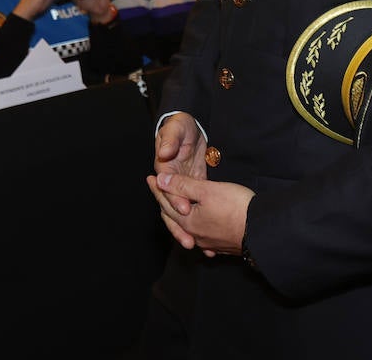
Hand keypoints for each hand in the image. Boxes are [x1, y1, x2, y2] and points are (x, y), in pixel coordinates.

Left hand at [146, 171, 253, 255]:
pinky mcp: (222, 245)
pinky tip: (197, 229)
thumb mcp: (207, 191)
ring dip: (179, 215)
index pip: (166, 203)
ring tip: (175, 206)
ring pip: (187, 227)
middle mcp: (195, 235)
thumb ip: (183, 186)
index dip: (159, 188)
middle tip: (159, 188)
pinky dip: (195, 228)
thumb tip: (160, 181)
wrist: (263, 230)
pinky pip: (202, 236)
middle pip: (174, 217)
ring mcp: (209, 242)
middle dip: (166, 201)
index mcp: (188, 221)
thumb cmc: (235, 207)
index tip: (151, 177)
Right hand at [151, 113, 208, 247]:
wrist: (190, 124)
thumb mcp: (176, 127)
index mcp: (164, 168)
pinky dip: (198, 224)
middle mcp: (171, 181)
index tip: (185, 208)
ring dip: (186, 230)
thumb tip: (164, 152)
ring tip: (196, 247)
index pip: (168, 188)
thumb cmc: (181, 124)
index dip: (175, 199)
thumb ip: (170, 139)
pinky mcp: (193, 190)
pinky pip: (193, 209)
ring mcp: (181, 187)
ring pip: (180, 213)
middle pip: (170, 207)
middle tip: (189, 241)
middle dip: (179, 225)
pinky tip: (207, 238)